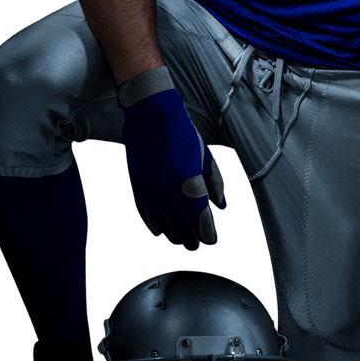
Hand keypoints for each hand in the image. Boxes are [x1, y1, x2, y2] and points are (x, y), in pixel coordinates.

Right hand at [122, 87, 227, 252]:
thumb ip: (216, 183)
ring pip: (163, 226)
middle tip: (197, 245)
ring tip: (181, 240)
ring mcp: (151, 192)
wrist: (152, 115)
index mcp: (191, 182)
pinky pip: (145, 216)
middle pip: (182, 228)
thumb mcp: (206, 156)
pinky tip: (161, 231)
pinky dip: (154, 226)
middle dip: (192, 240)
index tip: (211, 240)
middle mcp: (170, 192)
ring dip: (174, 236)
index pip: (201, 220)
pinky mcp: (137, 188)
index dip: (208, 234)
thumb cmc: (183, 133)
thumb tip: (222, 206)